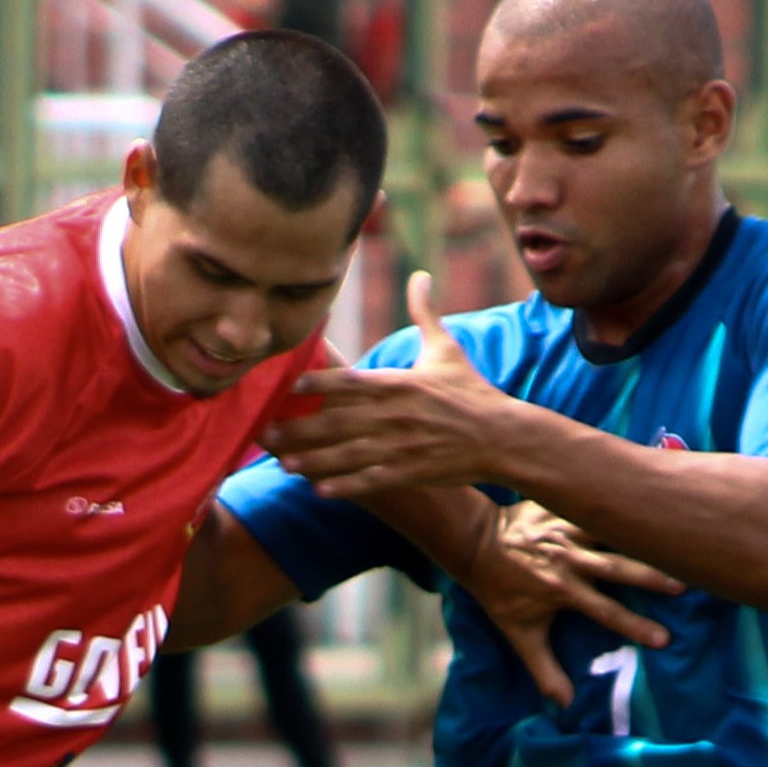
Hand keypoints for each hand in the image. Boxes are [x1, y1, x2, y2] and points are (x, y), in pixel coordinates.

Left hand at [261, 270, 523, 499]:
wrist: (503, 436)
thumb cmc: (472, 391)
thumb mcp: (447, 349)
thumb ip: (425, 314)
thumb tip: (421, 276)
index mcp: (399, 382)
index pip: (349, 381)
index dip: (316, 383)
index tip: (287, 387)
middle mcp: (395, 414)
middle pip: (337, 421)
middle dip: (298, 430)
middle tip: (264, 434)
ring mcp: (402, 445)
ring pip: (348, 454)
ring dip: (313, 461)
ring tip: (283, 464)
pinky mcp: (411, 471)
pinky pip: (372, 480)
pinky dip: (346, 486)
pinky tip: (319, 490)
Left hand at [456, 496, 678, 709]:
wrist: (475, 542)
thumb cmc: (502, 591)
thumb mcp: (518, 633)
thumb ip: (543, 668)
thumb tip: (565, 704)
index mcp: (560, 589)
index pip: (605, 612)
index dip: (635, 627)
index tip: (664, 640)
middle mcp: (567, 559)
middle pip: (617, 567)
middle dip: (651, 576)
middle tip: (684, 585)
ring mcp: (566, 529)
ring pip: (611, 528)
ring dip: (642, 532)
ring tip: (676, 534)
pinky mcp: (563, 506)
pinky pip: (597, 501)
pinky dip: (622, 502)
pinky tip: (651, 500)